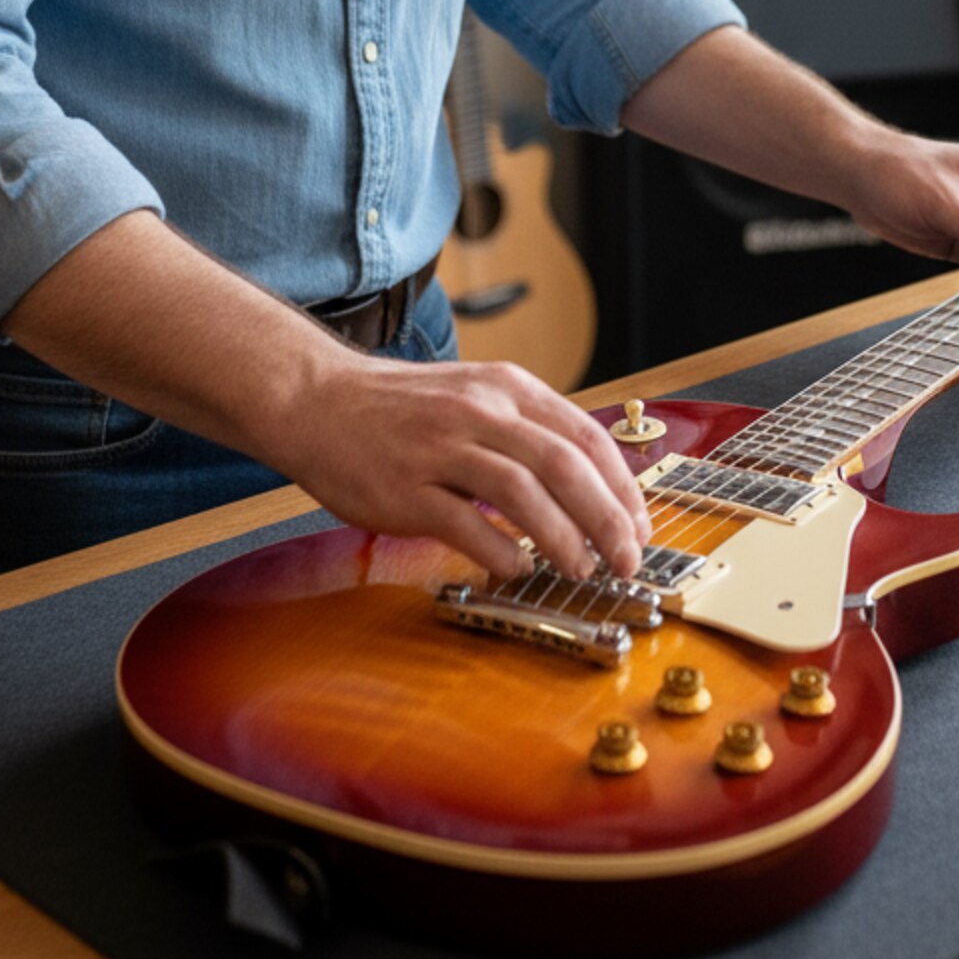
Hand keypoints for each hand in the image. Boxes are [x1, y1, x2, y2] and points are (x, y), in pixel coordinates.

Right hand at [286, 354, 651, 582]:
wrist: (318, 400)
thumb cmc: (402, 408)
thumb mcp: (475, 396)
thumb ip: (526, 431)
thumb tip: (588, 482)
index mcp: (507, 388)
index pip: (586, 435)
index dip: (622, 485)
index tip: (639, 525)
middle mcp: (481, 411)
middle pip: (566, 465)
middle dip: (608, 519)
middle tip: (627, 559)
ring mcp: (442, 447)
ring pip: (524, 492)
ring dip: (563, 539)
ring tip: (582, 570)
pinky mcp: (407, 488)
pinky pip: (466, 525)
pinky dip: (502, 552)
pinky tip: (518, 571)